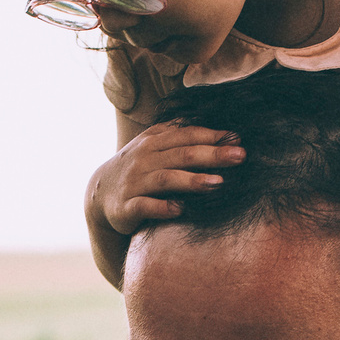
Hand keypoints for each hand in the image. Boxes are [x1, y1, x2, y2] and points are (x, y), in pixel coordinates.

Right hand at [89, 122, 243, 238]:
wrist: (99, 193)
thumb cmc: (137, 168)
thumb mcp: (154, 146)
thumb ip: (179, 135)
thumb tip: (221, 131)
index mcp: (154, 141)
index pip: (186, 135)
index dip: (212, 135)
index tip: (237, 139)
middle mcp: (144, 159)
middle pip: (182, 154)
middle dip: (212, 154)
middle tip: (240, 156)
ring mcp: (134, 183)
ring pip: (166, 179)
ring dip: (192, 180)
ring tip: (218, 183)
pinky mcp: (126, 207)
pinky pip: (144, 206)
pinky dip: (162, 207)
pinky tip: (180, 209)